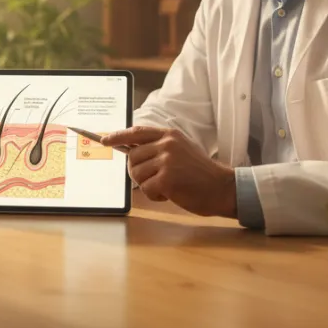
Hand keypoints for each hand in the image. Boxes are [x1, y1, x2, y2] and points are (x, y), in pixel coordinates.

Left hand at [101, 126, 236, 217]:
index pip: (136, 132)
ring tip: (166, 185)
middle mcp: (167, 144)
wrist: (222, 188)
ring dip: (147, 184)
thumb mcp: (182, 150)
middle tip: (154, 179)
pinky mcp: (167, 178)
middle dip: (137, 171)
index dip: (118, 136)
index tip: (105, 140)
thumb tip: (131, 150)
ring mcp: (167, 160)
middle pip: (132, 156)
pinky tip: (170, 194)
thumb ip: (159, 147)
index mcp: (170, 135)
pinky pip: (145, 188)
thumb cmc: (200, 173)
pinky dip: (155, 195)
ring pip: (136, 173)